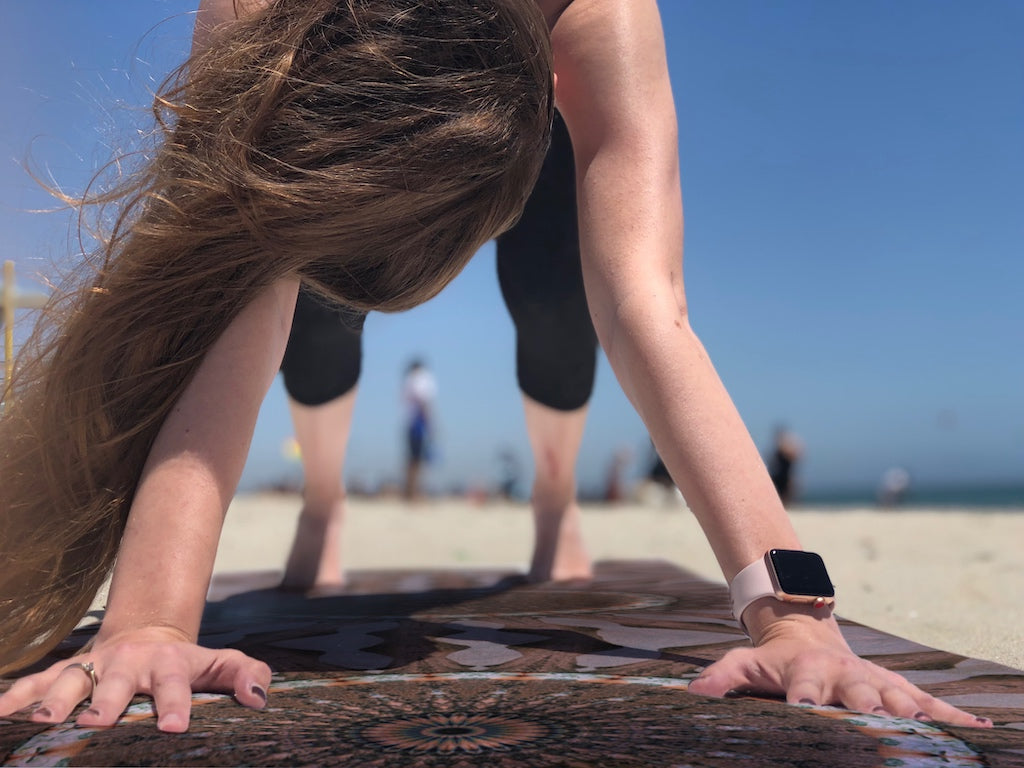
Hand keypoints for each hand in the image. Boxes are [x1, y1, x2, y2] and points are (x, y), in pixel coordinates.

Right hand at [0, 626, 270, 732]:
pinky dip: (14, 698)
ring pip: (69, 679)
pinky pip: (34, 684)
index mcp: (167, 664)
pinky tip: (0, 716)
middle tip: (97, 722)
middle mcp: (126, 664)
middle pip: (115, 682)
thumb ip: (247, 674)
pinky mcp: (64, 672)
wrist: (146, 635)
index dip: (175, 703)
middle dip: (105, 701)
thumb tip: (260, 699)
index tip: (174, 726)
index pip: (174, 684)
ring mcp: (92, 666)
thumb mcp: (220, 663)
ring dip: (54, 699)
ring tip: (44, 721)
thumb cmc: (187, 662)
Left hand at [688, 607, 991, 727]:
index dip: (806, 698)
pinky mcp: (896, 687)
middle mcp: (846, 675)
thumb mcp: (742, 662)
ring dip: (914, 714)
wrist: (805, 631)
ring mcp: (875, 681)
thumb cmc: (772, 658)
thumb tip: (693, 694)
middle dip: (868, 706)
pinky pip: (929, 704)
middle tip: (875, 720)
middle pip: (860, 692)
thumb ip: (721, 677)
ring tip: (932, 734)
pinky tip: (981, 733)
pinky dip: (954, 717)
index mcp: (807, 672)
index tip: (805, 710)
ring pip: (900, 698)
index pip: (806, 686)